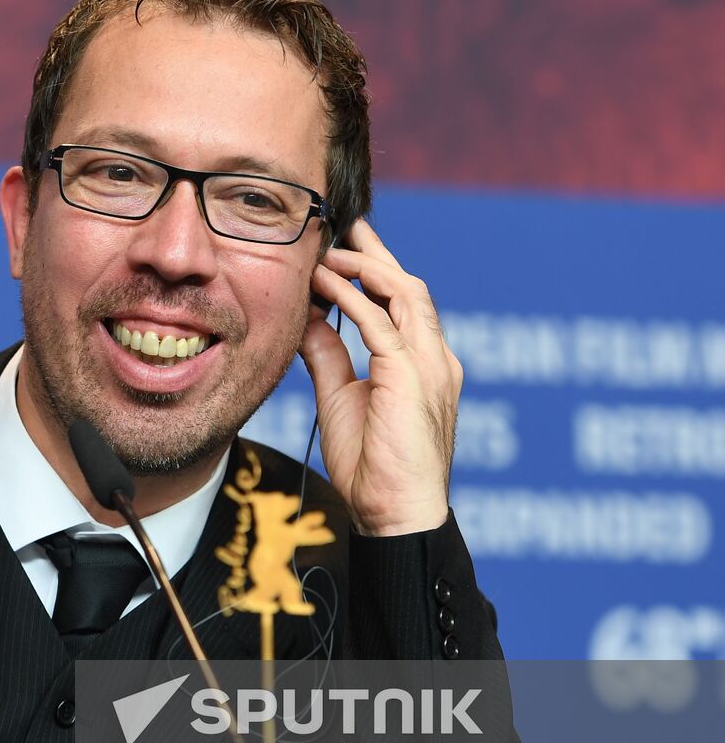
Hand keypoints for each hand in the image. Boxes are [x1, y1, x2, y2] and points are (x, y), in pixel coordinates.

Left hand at [298, 219, 461, 535]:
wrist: (395, 512)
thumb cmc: (372, 466)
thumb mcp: (340, 397)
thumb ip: (328, 356)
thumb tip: (308, 319)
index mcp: (423, 365)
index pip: (404, 304)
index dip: (379, 271)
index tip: (350, 247)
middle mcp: (434, 359)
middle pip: (410, 288)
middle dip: (378, 255)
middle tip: (346, 229)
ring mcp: (430, 366)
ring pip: (404, 295)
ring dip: (366, 268)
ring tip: (331, 250)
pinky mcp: (413, 378)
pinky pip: (382, 325)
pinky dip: (354, 299)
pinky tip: (328, 284)